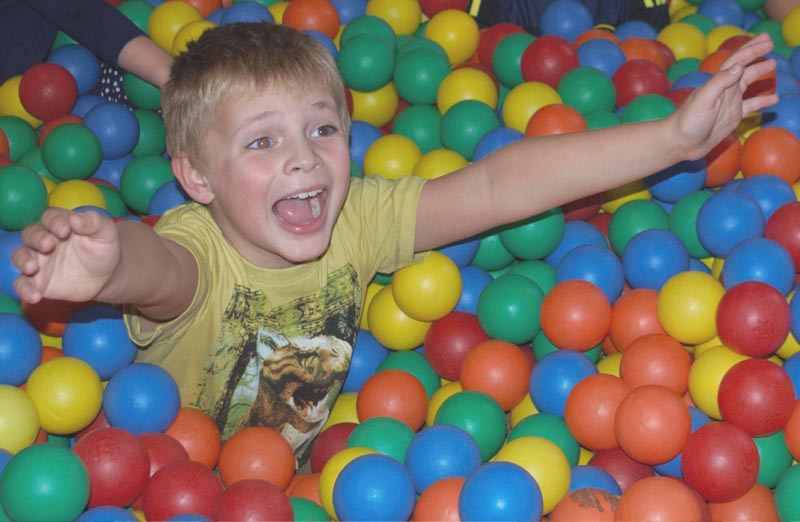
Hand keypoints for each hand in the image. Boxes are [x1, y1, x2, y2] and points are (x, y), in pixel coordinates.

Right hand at [12, 208, 121, 303]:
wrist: (106, 276)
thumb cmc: (104, 249)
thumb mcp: (106, 233)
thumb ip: (94, 222)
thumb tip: (75, 218)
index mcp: (60, 224)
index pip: (50, 217)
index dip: (54, 221)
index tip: (65, 230)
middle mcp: (44, 240)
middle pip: (31, 234)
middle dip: (36, 238)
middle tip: (47, 245)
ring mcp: (39, 261)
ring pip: (21, 256)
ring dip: (23, 260)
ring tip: (31, 268)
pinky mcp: (38, 281)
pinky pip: (24, 284)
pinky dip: (24, 289)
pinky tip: (34, 296)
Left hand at [673, 33, 778, 159]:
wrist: (680, 143)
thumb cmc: (688, 121)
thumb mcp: (703, 100)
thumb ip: (719, 82)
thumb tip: (739, 66)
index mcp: (717, 83)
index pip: (737, 61)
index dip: (751, 50)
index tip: (766, 40)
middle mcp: (724, 90)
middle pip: (743, 68)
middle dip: (756, 54)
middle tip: (770, 41)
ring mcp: (729, 103)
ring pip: (748, 83)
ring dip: (759, 72)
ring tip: (773, 64)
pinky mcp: (732, 117)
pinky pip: (751, 106)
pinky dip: (762, 101)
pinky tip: (774, 99)